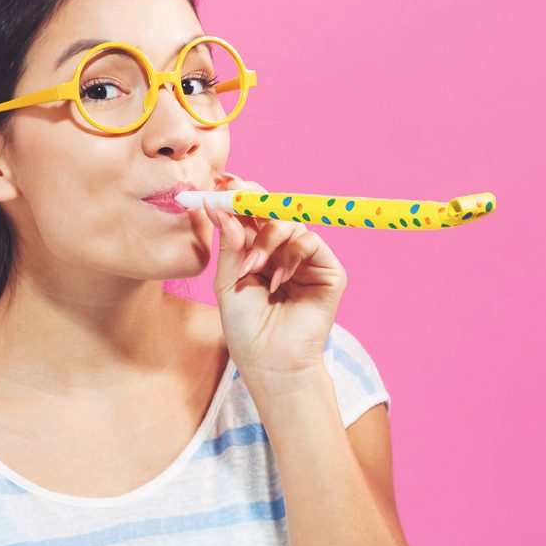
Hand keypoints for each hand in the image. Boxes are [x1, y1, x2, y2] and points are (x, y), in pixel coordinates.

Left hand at [188, 171, 347, 391]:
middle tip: (233, 194)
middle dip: (252, 198)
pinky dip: (291, 255)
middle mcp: (283, 251)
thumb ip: (228, 244)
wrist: (271, 364)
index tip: (219, 182)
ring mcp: (306, 259)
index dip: (238, 195)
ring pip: (290, 222)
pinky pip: (310, 240)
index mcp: (258, 251)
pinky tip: (277, 280)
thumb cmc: (247, 329)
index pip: (251, 214)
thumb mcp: (228, 282)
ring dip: (266, 239)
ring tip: (253, 268)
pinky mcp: (328, 270)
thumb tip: (217, 206)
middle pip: (272, 208)